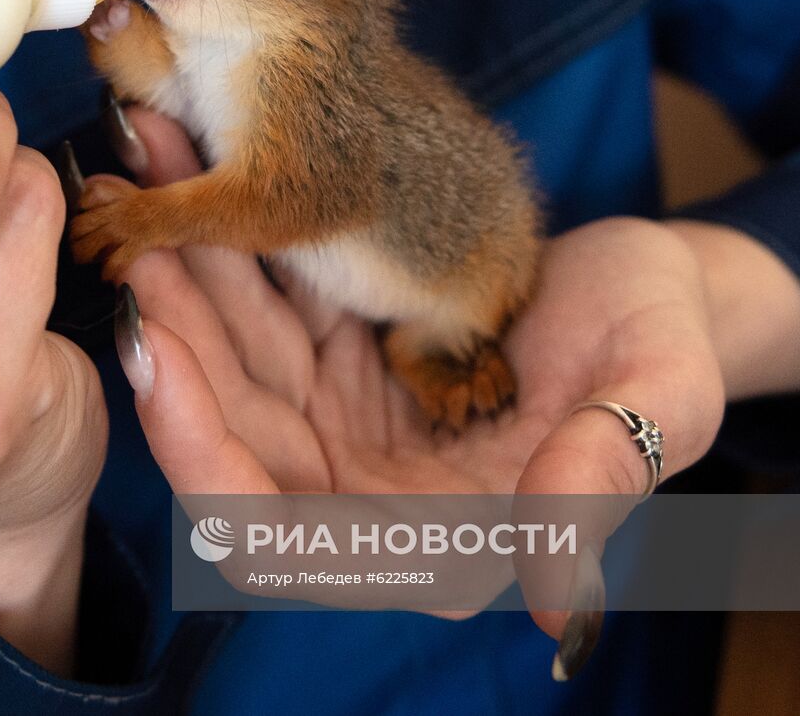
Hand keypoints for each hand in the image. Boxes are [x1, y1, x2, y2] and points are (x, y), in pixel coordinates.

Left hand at [97, 106, 725, 672]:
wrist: (644, 287)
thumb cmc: (660, 345)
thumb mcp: (655, 400)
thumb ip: (596, 486)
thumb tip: (552, 599)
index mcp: (429, 542)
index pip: (279, 543)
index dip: (205, 464)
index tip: (155, 361)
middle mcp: (363, 501)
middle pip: (231, 446)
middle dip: (177, 353)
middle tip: (139, 255)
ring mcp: (339, 433)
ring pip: (231, 376)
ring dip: (186, 296)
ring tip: (146, 202)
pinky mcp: (330, 372)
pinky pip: (257, 325)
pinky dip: (222, 268)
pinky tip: (185, 199)